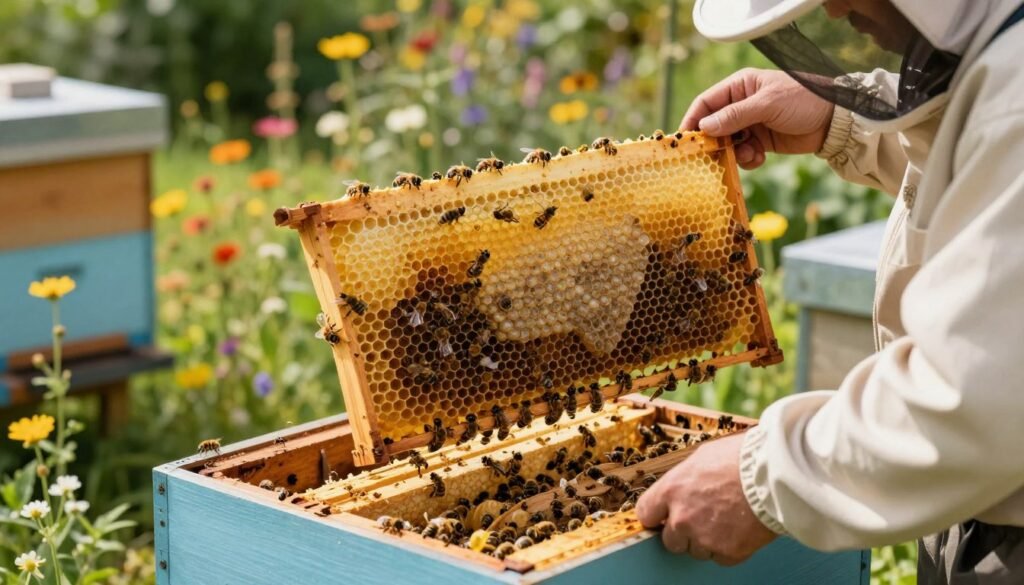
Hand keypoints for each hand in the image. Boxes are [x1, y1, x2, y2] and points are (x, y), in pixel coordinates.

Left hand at [635, 432, 777, 565]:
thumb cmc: (741, 459)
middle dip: (683, 532)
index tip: (664, 517)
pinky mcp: (727, 553)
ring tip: (726, 519)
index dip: (657, 515)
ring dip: (706, 541)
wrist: (775, 475)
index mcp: (671, 490)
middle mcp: (682, 518)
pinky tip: (738, 529)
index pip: (646, 513)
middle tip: (703, 518)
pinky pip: (720, 557)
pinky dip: (727, 547)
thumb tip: (680, 489)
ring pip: (696, 551)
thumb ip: (684, 479)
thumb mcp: (702, 458)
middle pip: (670, 540)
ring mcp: (704, 538)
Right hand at [680, 68, 834, 169]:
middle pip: (713, 126)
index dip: (693, 120)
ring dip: (732, 153)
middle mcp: (741, 104)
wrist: (834, 120)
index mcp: (740, 86)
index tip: (685, 141)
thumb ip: (735, 115)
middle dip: (714, 142)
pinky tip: (760, 158)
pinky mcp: (760, 141)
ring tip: (749, 155)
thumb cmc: (803, 100)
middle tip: (712, 157)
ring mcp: (750, 123)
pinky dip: (747, 159)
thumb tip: (705, 127)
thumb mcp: (767, 104)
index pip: (706, 103)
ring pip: (727, 143)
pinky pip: (742, 153)